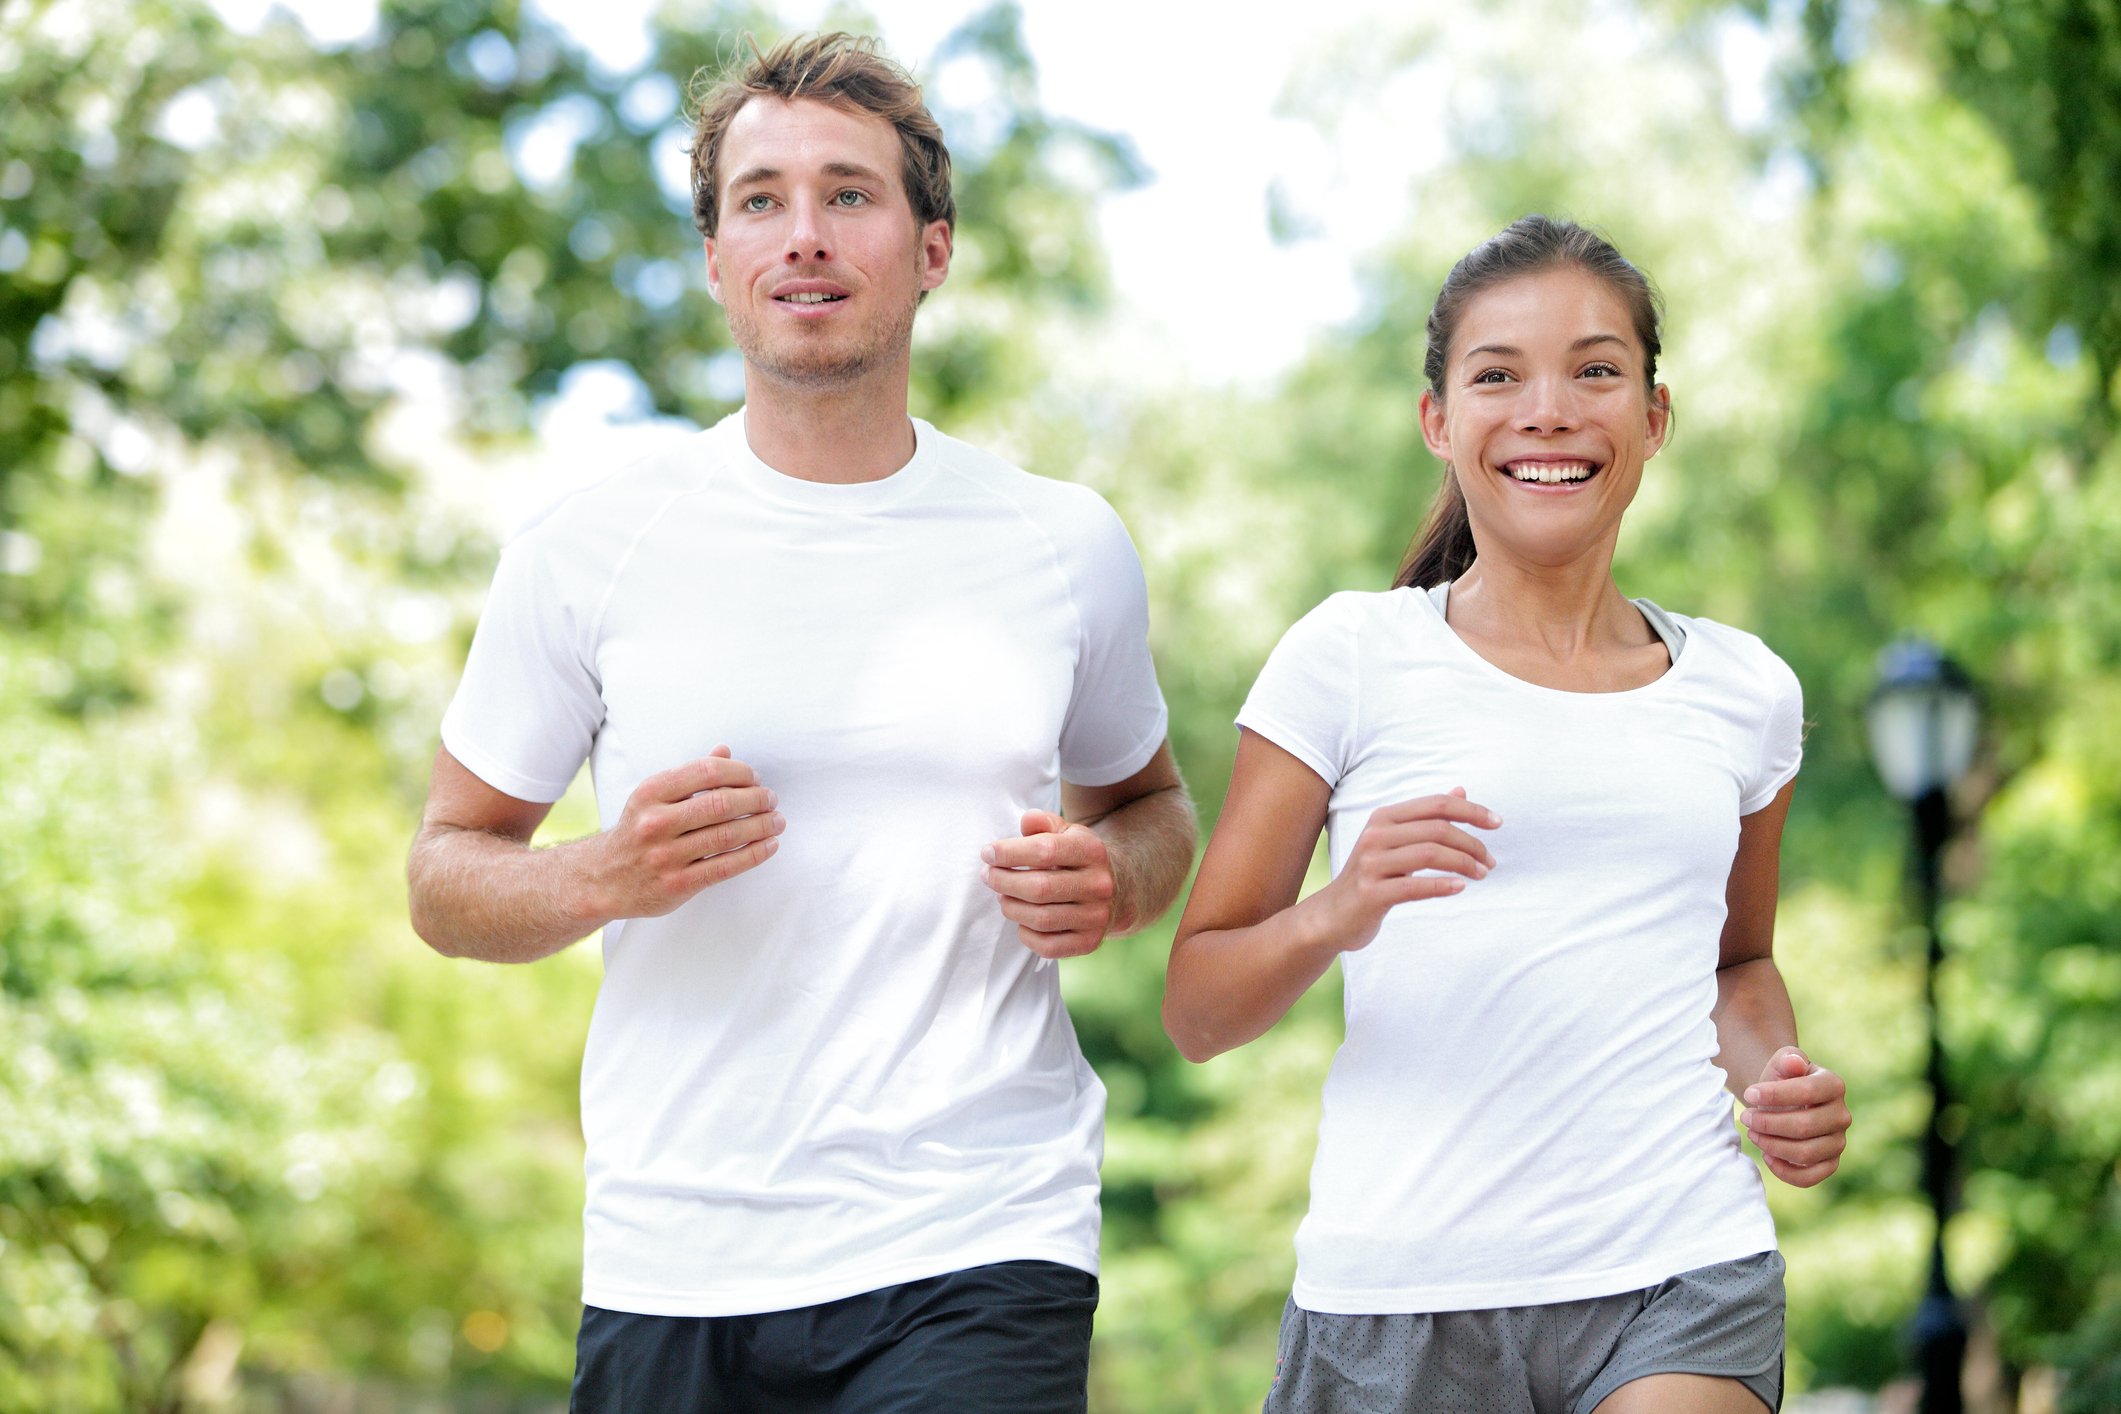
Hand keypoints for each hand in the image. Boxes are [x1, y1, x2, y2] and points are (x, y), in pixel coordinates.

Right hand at [590, 746, 782, 918]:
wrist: (603, 878)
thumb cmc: (638, 831)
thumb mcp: (654, 797)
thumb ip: (690, 776)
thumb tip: (725, 751)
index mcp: (651, 793)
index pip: (706, 771)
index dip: (739, 772)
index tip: (755, 778)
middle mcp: (655, 823)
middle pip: (720, 804)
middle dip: (756, 799)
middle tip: (772, 800)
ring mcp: (665, 856)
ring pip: (726, 837)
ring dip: (761, 826)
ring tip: (777, 821)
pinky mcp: (676, 885)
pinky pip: (725, 867)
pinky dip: (754, 854)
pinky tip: (769, 846)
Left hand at [980, 810, 1114, 959]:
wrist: (1119, 890)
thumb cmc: (1078, 858)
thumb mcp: (1067, 833)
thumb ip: (1044, 823)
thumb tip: (1027, 821)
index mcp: (1092, 852)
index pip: (1045, 850)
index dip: (1009, 852)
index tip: (987, 853)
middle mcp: (1099, 885)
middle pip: (1039, 888)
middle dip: (1003, 882)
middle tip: (988, 876)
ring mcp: (1096, 917)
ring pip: (1041, 919)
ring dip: (1010, 908)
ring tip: (1002, 896)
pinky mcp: (1090, 942)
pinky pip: (1048, 946)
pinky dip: (1025, 934)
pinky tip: (1021, 920)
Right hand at [1305, 788, 1497, 953]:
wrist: (1334, 915)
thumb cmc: (1373, 875)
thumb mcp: (1397, 841)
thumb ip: (1427, 817)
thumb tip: (1461, 791)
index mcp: (1384, 817)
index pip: (1436, 805)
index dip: (1471, 811)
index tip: (1497, 823)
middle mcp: (1375, 835)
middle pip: (1437, 829)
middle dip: (1472, 844)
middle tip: (1490, 862)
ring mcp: (1371, 864)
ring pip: (1430, 855)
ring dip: (1464, 864)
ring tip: (1482, 874)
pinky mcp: (1372, 893)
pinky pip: (1414, 886)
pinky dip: (1442, 886)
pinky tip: (1460, 887)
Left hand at [1740, 1046, 1849, 1187]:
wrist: (1782, 1101)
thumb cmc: (1782, 1079)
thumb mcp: (1781, 1062)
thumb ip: (1787, 1059)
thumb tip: (1794, 1062)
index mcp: (1834, 1085)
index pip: (1808, 1091)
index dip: (1775, 1095)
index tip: (1748, 1094)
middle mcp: (1842, 1115)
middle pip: (1805, 1126)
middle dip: (1768, 1123)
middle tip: (1746, 1118)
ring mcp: (1838, 1142)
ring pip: (1806, 1154)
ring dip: (1772, 1146)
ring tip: (1753, 1133)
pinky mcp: (1829, 1164)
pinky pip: (1810, 1177)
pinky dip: (1785, 1172)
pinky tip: (1767, 1156)